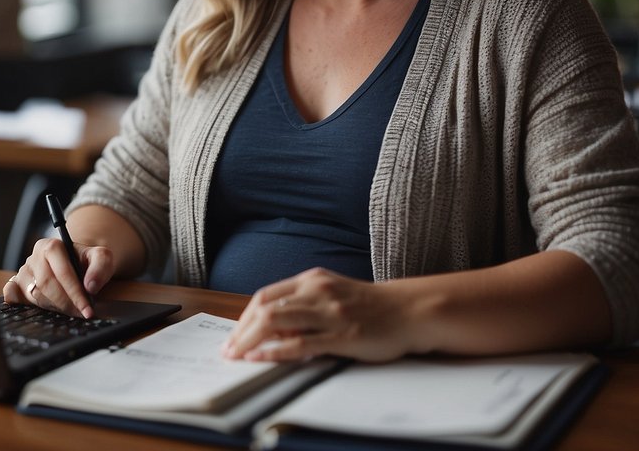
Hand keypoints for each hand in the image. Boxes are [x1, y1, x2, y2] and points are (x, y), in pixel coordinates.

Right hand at [1, 237, 115, 318]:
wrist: (75, 264)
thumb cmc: (86, 262)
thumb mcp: (101, 257)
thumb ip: (101, 265)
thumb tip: (90, 286)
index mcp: (51, 246)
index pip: (61, 271)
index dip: (75, 292)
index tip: (87, 309)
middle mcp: (34, 257)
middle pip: (47, 285)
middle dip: (66, 303)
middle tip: (81, 313)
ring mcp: (23, 272)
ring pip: (35, 295)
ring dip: (55, 307)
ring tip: (70, 310)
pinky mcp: (16, 285)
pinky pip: (11, 294)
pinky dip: (20, 303)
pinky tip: (36, 308)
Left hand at [221, 267, 413, 362]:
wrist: (409, 310)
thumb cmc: (369, 306)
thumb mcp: (332, 293)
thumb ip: (304, 304)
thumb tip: (272, 328)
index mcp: (312, 279)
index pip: (266, 295)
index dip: (244, 316)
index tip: (234, 335)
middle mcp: (317, 291)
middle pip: (265, 308)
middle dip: (241, 331)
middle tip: (228, 350)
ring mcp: (330, 313)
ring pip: (277, 321)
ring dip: (251, 340)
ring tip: (238, 356)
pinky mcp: (343, 335)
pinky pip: (301, 343)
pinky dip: (276, 351)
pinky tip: (261, 358)